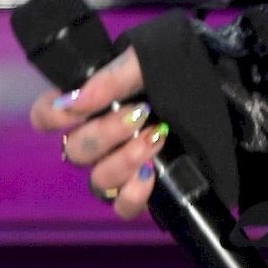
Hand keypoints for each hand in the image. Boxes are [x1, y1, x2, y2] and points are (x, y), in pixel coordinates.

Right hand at [28, 44, 166, 221]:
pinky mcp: (142, 188)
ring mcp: (118, 167)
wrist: (222, 91)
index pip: (45, 117)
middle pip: (74, 150)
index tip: (77, 106)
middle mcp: (98, 140)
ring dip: (124, 160)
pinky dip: (134, 193)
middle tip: (139, 113)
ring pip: (98, 181)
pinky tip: (152, 172)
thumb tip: (78, 99)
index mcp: (89, 105)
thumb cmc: (177, 70)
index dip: (52, 115)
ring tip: (155, 139)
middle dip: (104, 132)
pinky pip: (123, 207)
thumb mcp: (146, 60)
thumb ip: (111, 76)